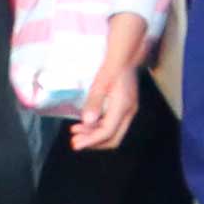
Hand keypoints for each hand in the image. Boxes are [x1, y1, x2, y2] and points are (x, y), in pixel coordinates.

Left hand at [68, 18, 146, 151]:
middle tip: (74, 141)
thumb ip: (94, 104)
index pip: (107, 132)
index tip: (75, 145)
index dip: (90, 140)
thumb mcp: (99, 85)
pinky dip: (97, 128)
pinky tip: (85, 124)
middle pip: (112, 138)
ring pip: (112, 133)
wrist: (124, 59)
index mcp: (123, 108)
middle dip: (93, 142)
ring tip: (75, 132)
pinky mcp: (124, 109)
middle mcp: (128, 113)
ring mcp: (128, 111)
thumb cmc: (110, 70)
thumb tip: (87, 122)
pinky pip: (112, 125)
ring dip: (93, 136)